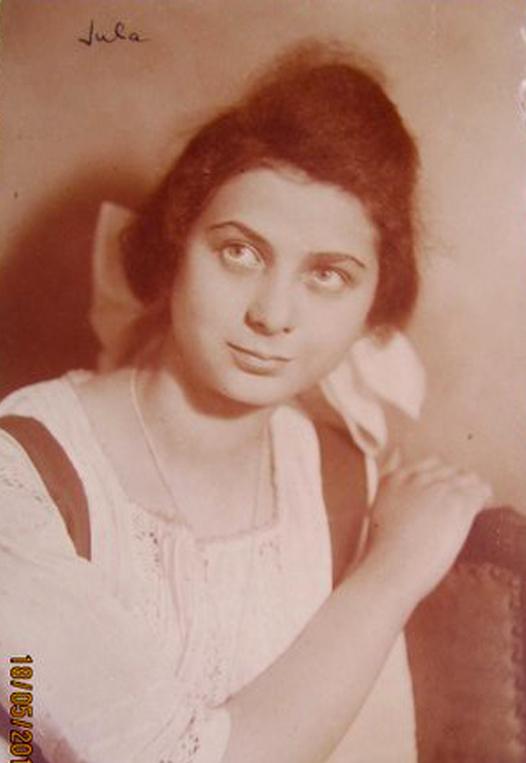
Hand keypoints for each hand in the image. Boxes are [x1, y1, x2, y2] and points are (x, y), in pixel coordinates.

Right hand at [364, 457, 492, 602]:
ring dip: (472, 489)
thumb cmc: (383, 554)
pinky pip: (480, 489)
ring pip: (467, 477)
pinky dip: (483, 497)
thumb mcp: (377, 513)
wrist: (391, 569)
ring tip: (474, 504)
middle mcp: (416, 479)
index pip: (429, 464)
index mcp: (393, 480)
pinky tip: (480, 508)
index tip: (445, 493)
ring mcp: (437, 488)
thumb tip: (401, 469)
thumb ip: (391, 489)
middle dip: (457, 484)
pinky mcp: (457, 502)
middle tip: (460, 504)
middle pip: (449, 469)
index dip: (441, 478)